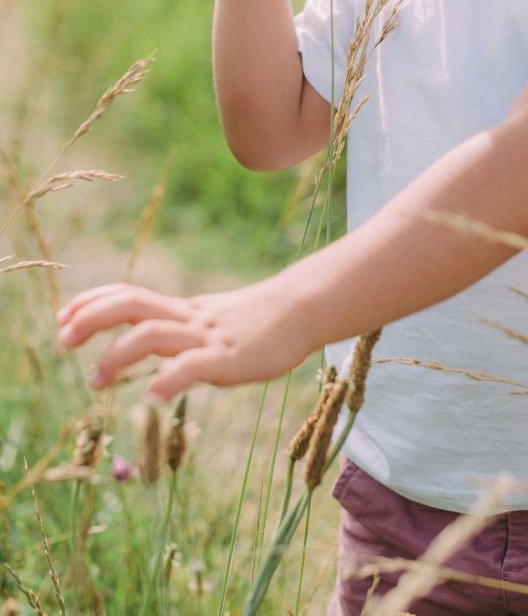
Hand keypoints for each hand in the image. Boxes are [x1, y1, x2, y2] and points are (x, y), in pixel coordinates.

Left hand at [57, 278, 308, 401]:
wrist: (302, 311)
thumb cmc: (257, 323)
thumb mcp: (211, 321)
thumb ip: (181, 331)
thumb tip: (152, 351)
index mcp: (182, 310)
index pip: (130, 295)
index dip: (93, 302)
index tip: (63, 317)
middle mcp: (188, 318)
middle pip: (132, 304)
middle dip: (92, 318)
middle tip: (62, 338)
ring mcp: (207, 337)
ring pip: (153, 335)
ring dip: (116, 355)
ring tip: (94, 380)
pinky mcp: (228, 359)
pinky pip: (192, 367)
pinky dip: (168, 380)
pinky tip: (152, 396)